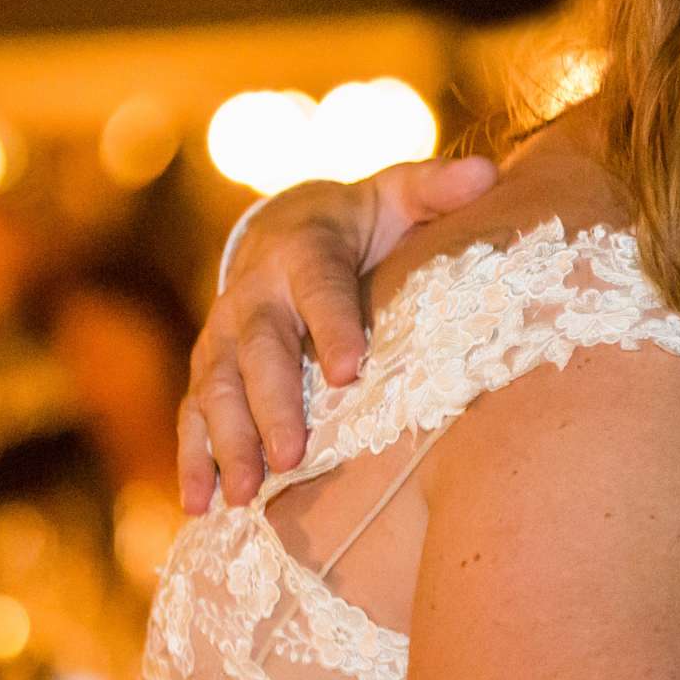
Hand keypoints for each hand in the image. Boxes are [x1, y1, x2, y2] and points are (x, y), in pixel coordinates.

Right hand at [180, 155, 498, 511]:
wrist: (281, 227)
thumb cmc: (358, 223)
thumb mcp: (395, 195)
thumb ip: (436, 188)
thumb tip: (487, 174)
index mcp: (305, 251)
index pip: (320, 288)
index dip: (332, 326)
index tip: (349, 371)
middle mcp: (256, 294)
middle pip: (259, 350)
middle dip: (272, 403)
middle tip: (292, 454)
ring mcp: (225, 335)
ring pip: (217, 388)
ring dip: (227, 442)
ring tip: (243, 495)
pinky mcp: (210, 368)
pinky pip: (192, 413)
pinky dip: (193, 459)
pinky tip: (201, 505)